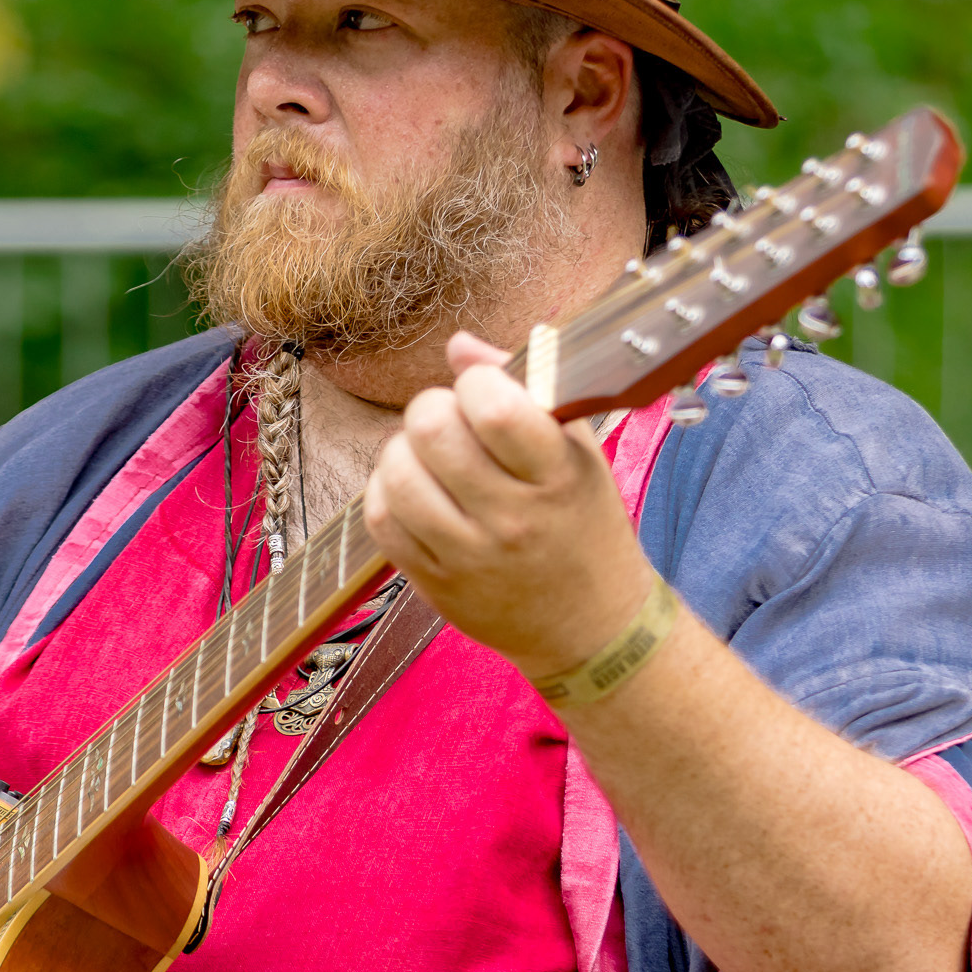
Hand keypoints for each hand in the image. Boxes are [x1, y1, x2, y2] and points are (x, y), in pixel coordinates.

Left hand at [362, 331, 652, 680]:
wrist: (591, 626)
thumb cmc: (583, 525)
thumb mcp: (578, 455)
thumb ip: (523, 391)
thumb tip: (458, 345)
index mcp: (557, 476)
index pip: (493, 408)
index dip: (473, 384)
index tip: (483, 394)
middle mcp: (513, 519)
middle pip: (431, 433)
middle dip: (431, 410)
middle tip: (448, 423)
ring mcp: (470, 557)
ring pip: (396, 476)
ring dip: (401, 452)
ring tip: (426, 458)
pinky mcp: (435, 585)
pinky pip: (380, 521)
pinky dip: (384, 493)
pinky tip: (411, 490)